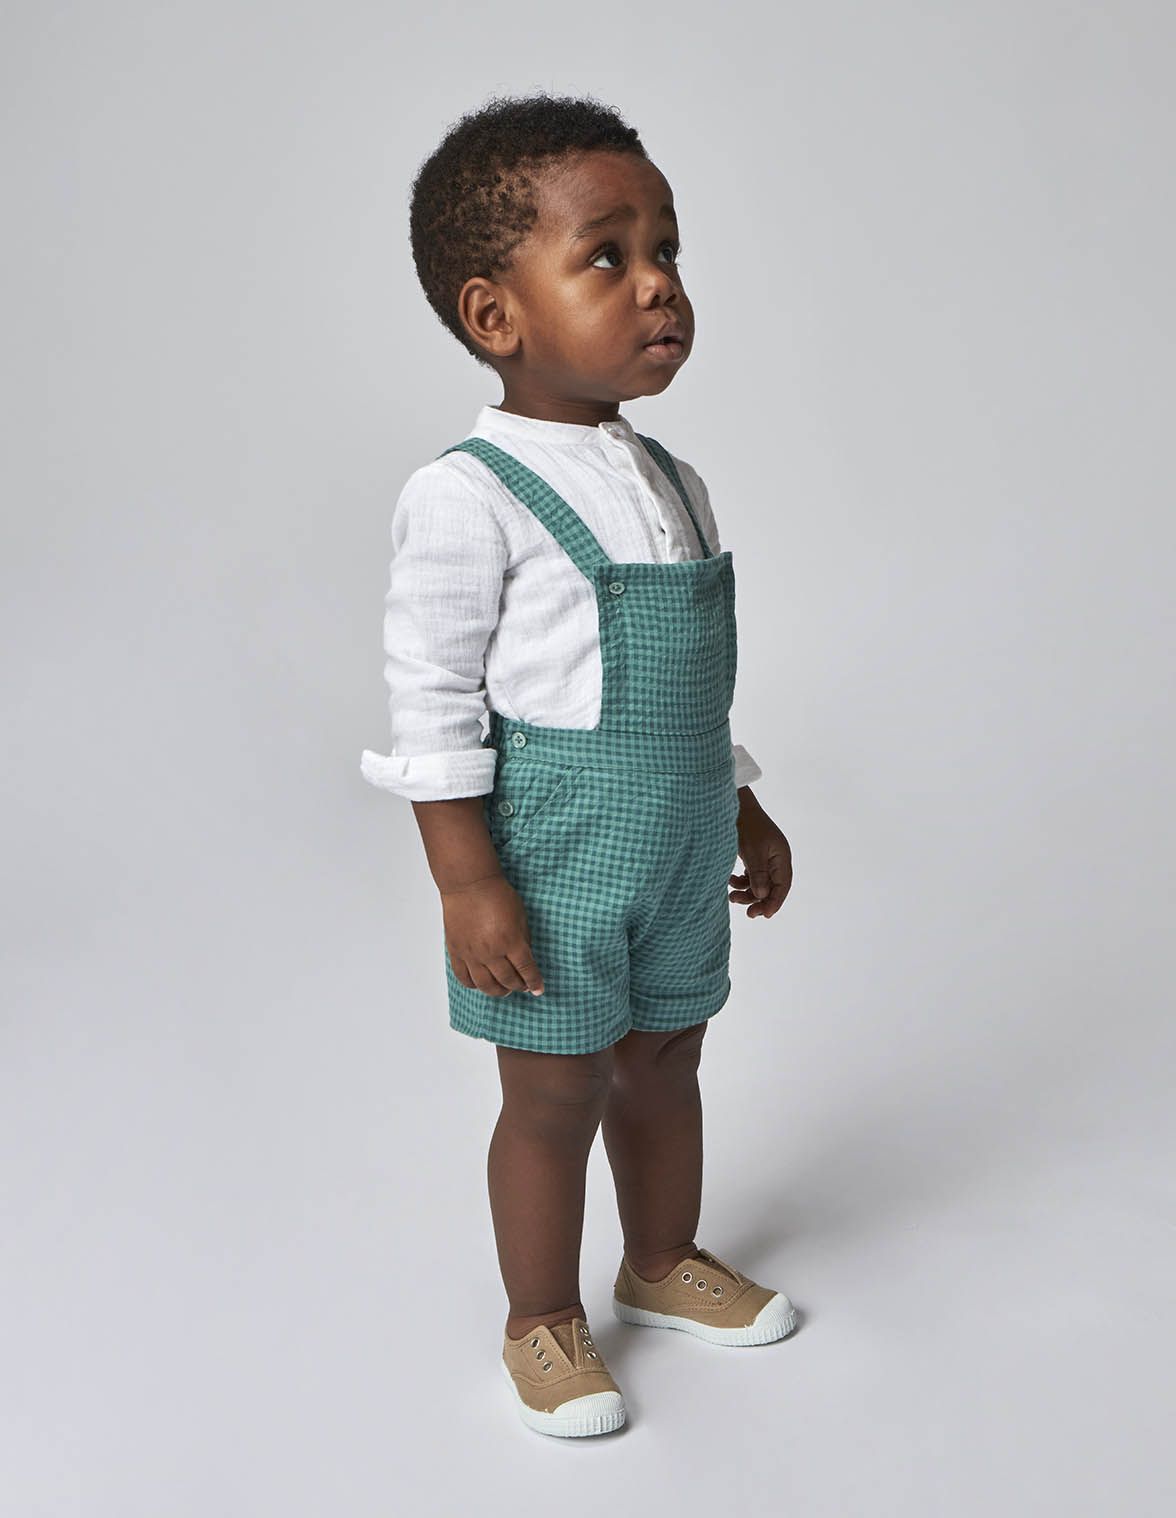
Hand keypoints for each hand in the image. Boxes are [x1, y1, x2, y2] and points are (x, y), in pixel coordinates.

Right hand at [441, 872, 545, 996]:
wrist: (470, 884)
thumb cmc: (498, 895)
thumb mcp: (521, 916)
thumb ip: (523, 940)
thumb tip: (525, 960)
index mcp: (511, 941)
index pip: (526, 970)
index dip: (534, 982)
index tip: (538, 989)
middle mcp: (491, 952)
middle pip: (507, 980)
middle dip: (519, 986)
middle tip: (522, 986)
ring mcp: (472, 954)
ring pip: (486, 985)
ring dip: (498, 991)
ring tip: (504, 989)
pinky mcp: (456, 952)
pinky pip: (465, 978)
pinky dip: (474, 985)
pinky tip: (481, 983)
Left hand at [728, 789, 791, 919]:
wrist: (734, 806)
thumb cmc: (746, 826)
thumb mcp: (752, 852)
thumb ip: (758, 875)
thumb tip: (763, 896)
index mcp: (781, 857)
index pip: (782, 886)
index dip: (775, 902)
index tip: (764, 915)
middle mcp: (776, 859)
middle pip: (772, 887)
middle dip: (759, 900)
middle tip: (747, 913)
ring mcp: (765, 857)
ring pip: (760, 883)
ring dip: (748, 892)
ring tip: (731, 896)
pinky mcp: (754, 856)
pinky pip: (751, 876)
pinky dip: (742, 882)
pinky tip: (731, 880)